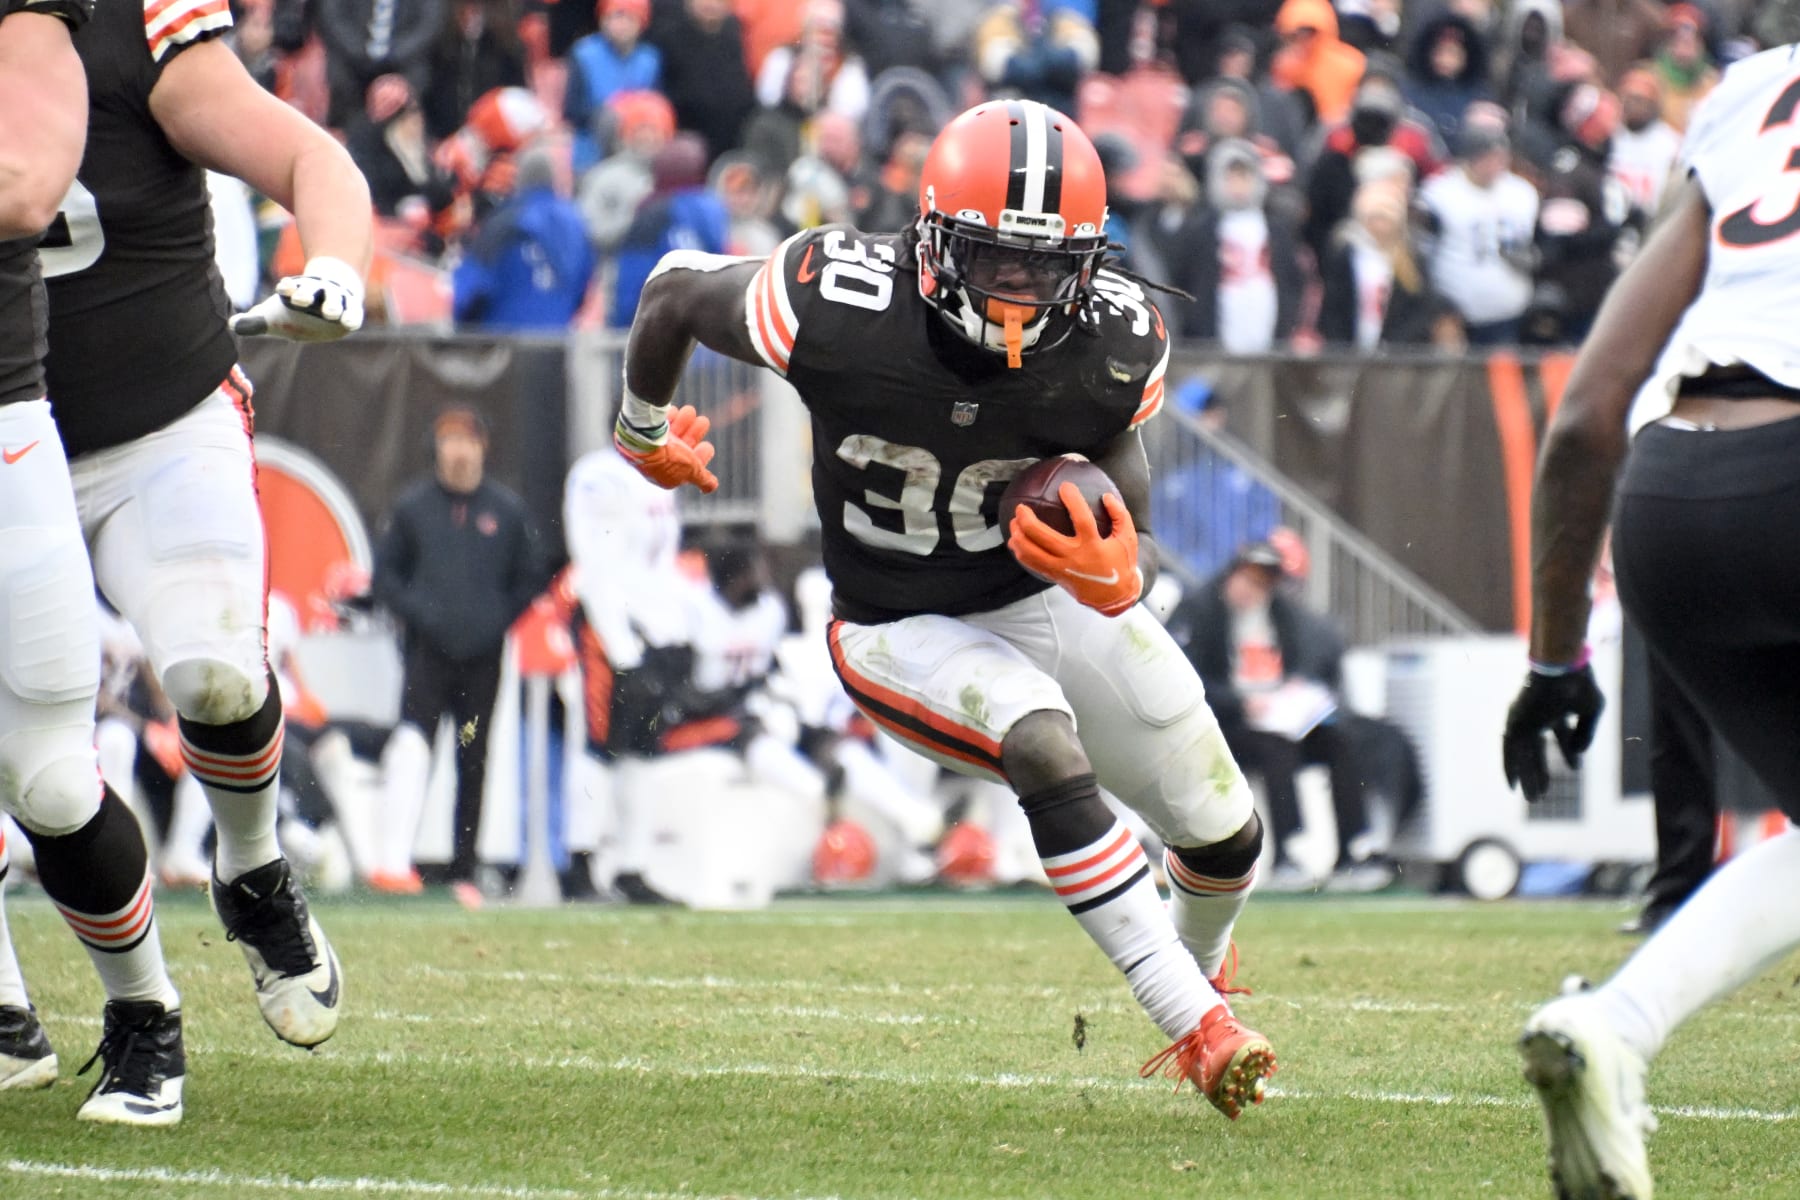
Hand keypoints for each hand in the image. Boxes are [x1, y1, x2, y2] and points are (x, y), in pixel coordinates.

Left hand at [231, 256, 363, 340]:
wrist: (335, 290)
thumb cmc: (300, 308)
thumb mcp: (277, 315)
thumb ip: (256, 321)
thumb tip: (232, 325)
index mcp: (296, 294)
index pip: (290, 288)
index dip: (287, 289)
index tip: (283, 288)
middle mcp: (316, 294)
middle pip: (311, 291)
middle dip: (305, 295)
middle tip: (299, 300)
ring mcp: (336, 300)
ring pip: (334, 300)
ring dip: (332, 305)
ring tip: (330, 312)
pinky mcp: (352, 310)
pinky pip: (353, 313)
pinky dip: (351, 317)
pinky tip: (348, 322)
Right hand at [614, 404, 718, 492]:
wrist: (641, 440)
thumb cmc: (668, 457)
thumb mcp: (692, 470)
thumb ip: (704, 479)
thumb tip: (711, 487)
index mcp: (667, 477)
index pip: (687, 468)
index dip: (700, 456)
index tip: (706, 445)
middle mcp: (658, 464)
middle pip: (681, 448)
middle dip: (694, 434)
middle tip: (703, 421)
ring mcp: (650, 449)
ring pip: (672, 434)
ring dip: (684, 422)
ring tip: (689, 411)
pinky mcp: (642, 434)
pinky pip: (658, 426)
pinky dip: (668, 418)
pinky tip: (674, 411)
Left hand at [1007, 483, 1141, 615]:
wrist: (1114, 596)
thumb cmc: (1121, 563)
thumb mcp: (1128, 539)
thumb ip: (1120, 515)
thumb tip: (1106, 496)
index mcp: (1093, 546)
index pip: (1082, 519)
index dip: (1073, 501)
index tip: (1065, 486)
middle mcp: (1074, 557)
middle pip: (1044, 537)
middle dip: (1028, 521)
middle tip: (1020, 507)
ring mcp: (1062, 568)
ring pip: (1033, 553)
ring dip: (1019, 537)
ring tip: (1013, 522)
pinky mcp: (1055, 576)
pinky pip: (1033, 564)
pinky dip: (1021, 552)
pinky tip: (1015, 541)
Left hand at [1502, 664, 1602, 801]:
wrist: (1560, 666)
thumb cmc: (1578, 683)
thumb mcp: (1591, 710)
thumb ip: (1585, 733)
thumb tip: (1578, 754)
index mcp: (1555, 708)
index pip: (1561, 734)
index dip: (1568, 750)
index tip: (1575, 768)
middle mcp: (1537, 715)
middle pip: (1537, 748)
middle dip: (1540, 770)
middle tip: (1543, 791)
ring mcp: (1524, 719)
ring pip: (1524, 754)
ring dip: (1527, 776)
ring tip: (1533, 798)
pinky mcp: (1515, 724)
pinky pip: (1511, 752)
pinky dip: (1511, 768)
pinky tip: (1513, 785)